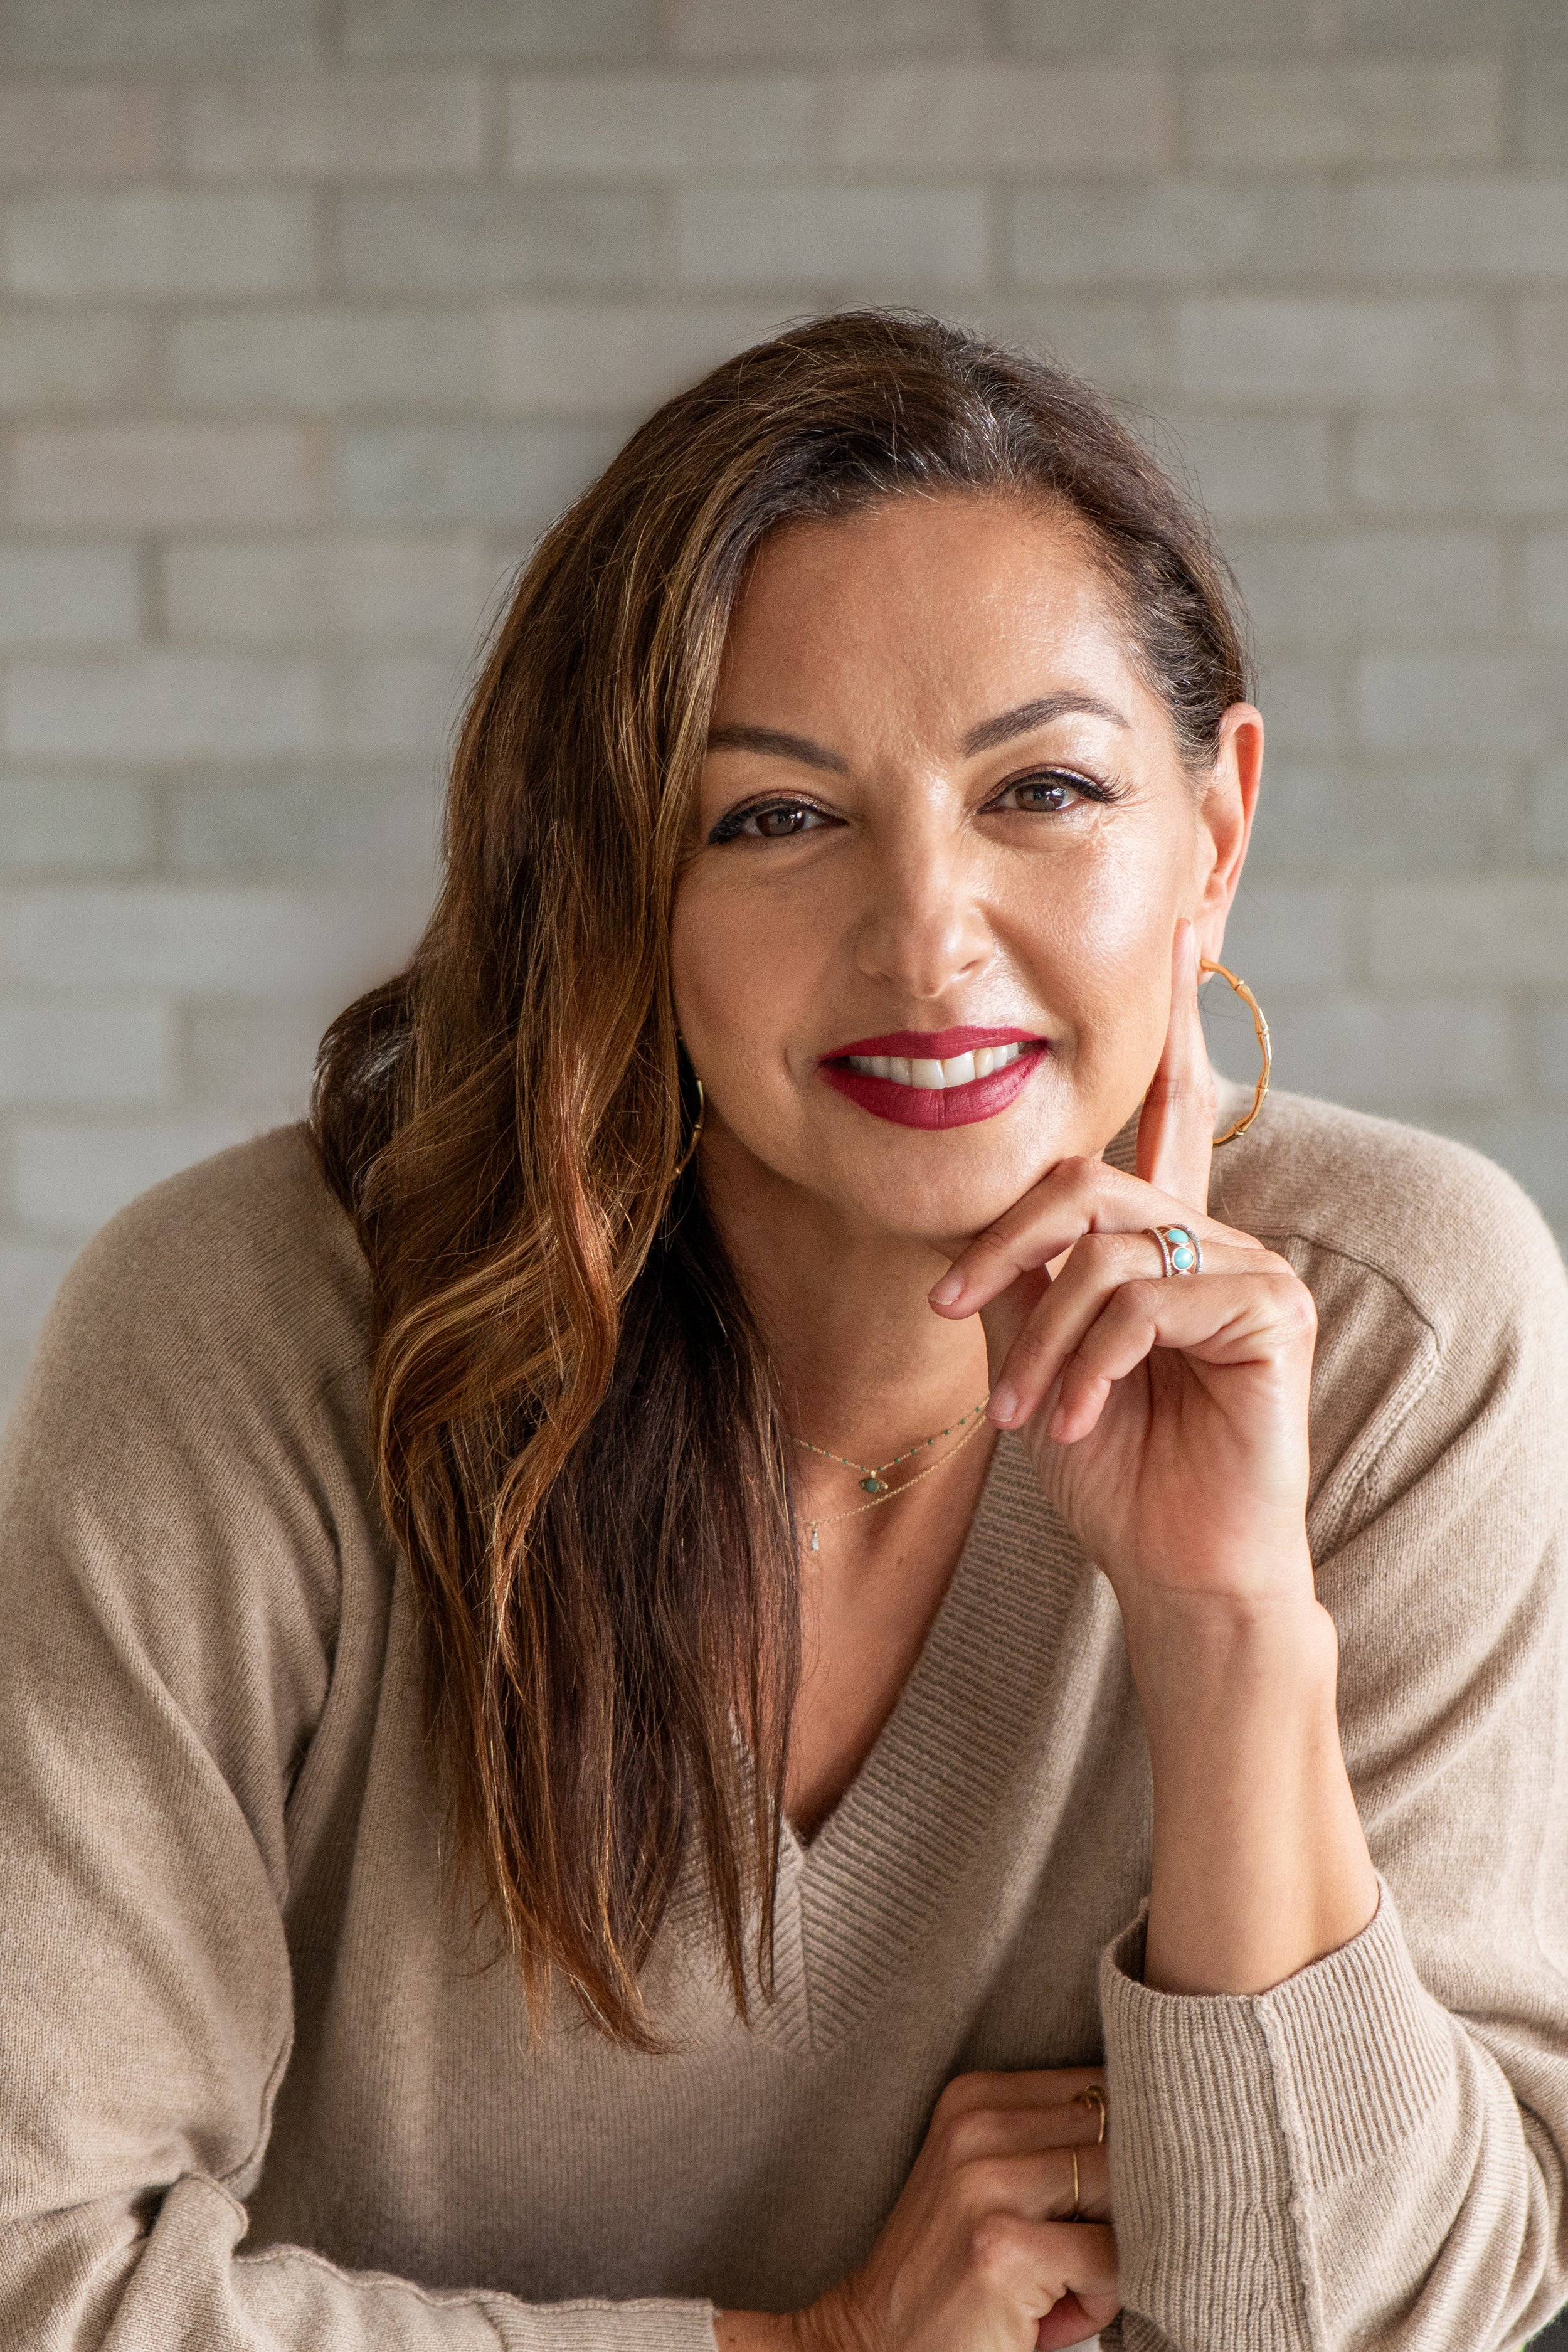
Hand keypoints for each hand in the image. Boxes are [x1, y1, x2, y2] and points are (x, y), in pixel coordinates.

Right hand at [778, 2069, 1116, 2351]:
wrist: (875, 2344)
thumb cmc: (954, 2271)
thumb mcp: (992, 2182)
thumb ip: (1057, 2145)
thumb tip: (1173, 2141)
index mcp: (975, 2096)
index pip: (1102, 2085)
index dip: (1128, 2146)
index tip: (1104, 2198)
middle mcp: (977, 2125)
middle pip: (1120, 2135)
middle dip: (1128, 2200)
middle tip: (1086, 2251)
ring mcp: (988, 2184)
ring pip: (1125, 2193)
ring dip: (1116, 2250)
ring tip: (1068, 2283)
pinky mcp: (1003, 2249)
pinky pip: (1111, 2262)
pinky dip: (1102, 2299)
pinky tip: (1053, 2315)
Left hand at [928, 923, 1315, 1611]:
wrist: (1171, 1568)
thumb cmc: (1108, 1467)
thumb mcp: (1035, 1353)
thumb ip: (1019, 1273)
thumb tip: (977, 1220)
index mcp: (1163, 1236)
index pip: (1167, 1112)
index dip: (1173, 1027)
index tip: (1185, 935)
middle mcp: (1214, 1233)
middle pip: (1087, 1179)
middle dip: (1005, 1242)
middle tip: (950, 1303)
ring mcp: (1252, 1267)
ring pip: (1108, 1250)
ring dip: (1041, 1339)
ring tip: (1020, 1414)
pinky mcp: (1274, 1310)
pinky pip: (1148, 1302)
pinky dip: (1090, 1365)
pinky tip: (1078, 1423)